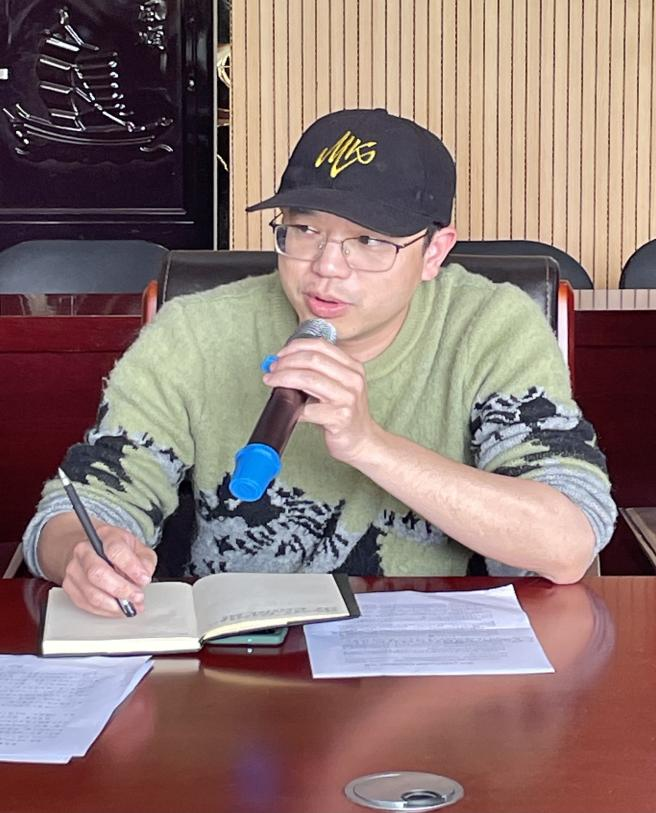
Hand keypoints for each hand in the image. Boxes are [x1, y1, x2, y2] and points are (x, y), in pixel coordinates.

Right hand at [60, 522, 156, 616]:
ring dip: (114, 604)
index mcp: (105, 535)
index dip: (131, 567)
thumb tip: (144, 575)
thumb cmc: (116, 550)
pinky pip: (86, 603)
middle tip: (137, 597)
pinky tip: (117, 608)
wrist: (92, 550)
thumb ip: (145, 560)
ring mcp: (74, 568)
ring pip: (91, 592)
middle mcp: (85, 550)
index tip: (144, 579)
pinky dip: (105, 610)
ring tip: (130, 606)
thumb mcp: (138, 548)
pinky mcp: (69, 585)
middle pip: (98, 573)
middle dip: (121, 589)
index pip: (115, 550)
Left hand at [262, 338, 379, 464]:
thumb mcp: (339, 386)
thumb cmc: (344, 413)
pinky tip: (288, 410)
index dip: (295, 347)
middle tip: (272, 369)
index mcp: (353, 367)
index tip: (279, 355)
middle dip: (286, 362)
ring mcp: (348, 398)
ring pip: (308, 379)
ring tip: (272, 381)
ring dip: (284, 378)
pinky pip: (309, 409)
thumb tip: (282, 363)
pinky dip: (294, 408)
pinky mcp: (340, 418)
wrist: (362, 441)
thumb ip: (318, 372)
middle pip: (312, 359)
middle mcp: (353, 379)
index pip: (321, 345)